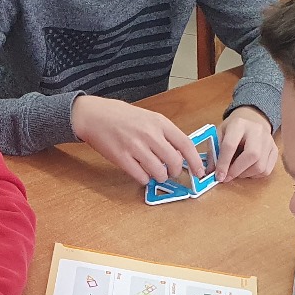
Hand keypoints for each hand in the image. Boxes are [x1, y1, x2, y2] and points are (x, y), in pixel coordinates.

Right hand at [71, 96, 204, 185]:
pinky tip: (140, 172)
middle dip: (175, 172)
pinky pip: (141, 177)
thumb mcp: (148, 117)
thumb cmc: (121, 116)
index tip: (199, 172)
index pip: (185, 144)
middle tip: (170, 172)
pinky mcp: (122, 158)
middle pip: (174, 162)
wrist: (94, 115)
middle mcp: (150, 134)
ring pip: (159, 172)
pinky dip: (144, 179)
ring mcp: (135, 147)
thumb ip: (164, 134)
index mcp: (159, 122)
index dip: (195, 161)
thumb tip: (179, 154)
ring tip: (154, 172)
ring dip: (160, 177)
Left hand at [218, 107, 277, 180]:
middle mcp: (257, 130)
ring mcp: (268, 140)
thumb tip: (211, 172)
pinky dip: (254, 175)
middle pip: (252, 155)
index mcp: (239, 124)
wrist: (250, 122)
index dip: (223, 163)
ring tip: (236, 172)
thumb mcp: (219, 135)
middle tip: (227, 177)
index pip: (230, 145)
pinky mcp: (274, 150)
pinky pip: (266, 170)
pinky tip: (247, 170)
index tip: (218, 176)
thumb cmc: (232, 131)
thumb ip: (214, 152)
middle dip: (237, 171)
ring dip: (245, 174)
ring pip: (260, 166)